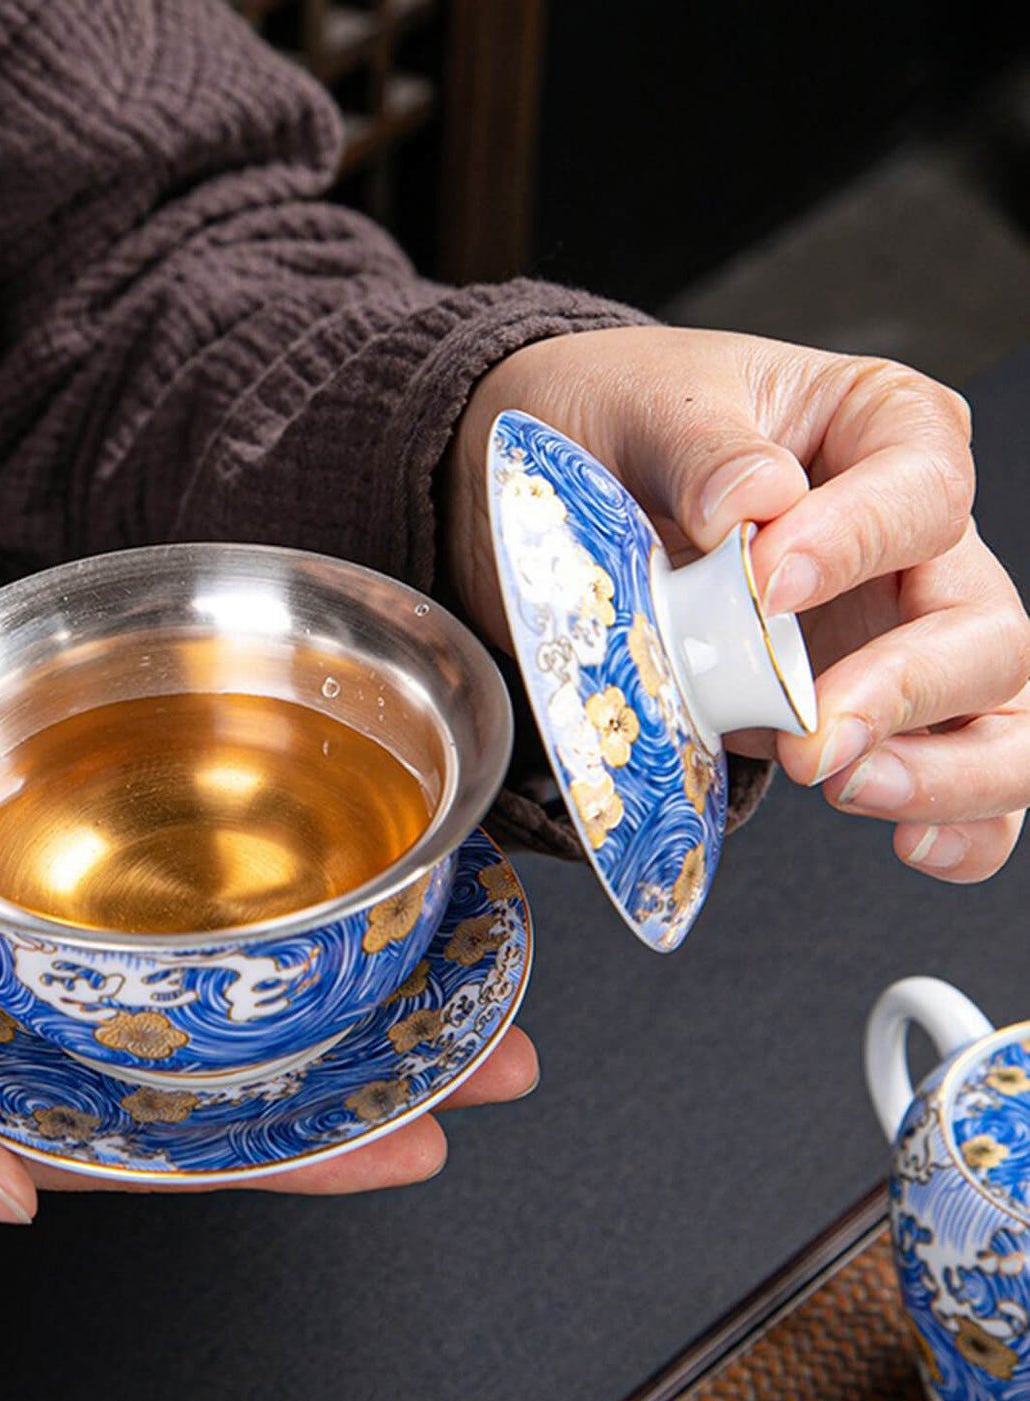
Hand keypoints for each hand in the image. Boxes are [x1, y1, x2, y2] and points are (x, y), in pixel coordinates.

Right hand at [0, 782, 537, 1217]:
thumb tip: (2, 1197)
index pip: (161, 1144)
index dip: (287, 1151)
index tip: (409, 1140)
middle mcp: (14, 1024)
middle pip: (207, 1054)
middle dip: (348, 1058)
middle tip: (488, 1049)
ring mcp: (3, 936)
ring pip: (175, 958)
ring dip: (298, 958)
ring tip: (433, 954)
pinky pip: (96, 868)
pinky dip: (187, 871)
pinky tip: (277, 870)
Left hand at [449, 326, 1029, 881]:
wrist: (567, 485)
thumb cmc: (620, 423)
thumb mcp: (647, 407)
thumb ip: (704, 450)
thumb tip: (756, 502)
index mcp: (882, 431)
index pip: (923, 490)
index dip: (858, 541)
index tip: (765, 580)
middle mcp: (911, 541)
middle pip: (983, 623)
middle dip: (906, 687)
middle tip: (810, 733)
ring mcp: (895, 632)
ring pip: (997, 711)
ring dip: (942, 770)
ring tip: (844, 785)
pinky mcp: (859, 709)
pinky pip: (950, 770)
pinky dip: (955, 820)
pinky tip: (908, 841)